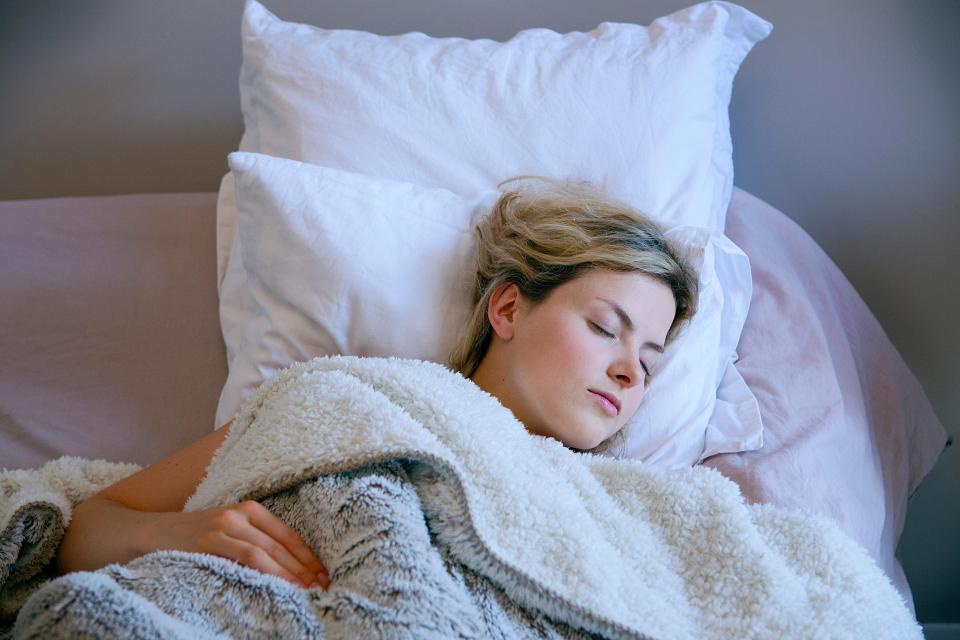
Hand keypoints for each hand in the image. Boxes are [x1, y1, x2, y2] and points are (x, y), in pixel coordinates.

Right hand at [150, 501, 329, 588]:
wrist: (148, 533)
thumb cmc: (192, 538)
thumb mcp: (227, 532)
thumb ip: (253, 543)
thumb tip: (290, 571)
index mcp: (249, 509)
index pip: (288, 535)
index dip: (309, 558)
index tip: (324, 576)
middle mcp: (239, 514)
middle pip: (281, 546)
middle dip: (304, 570)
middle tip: (321, 589)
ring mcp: (223, 527)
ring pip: (266, 553)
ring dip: (288, 575)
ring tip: (305, 592)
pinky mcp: (207, 542)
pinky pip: (244, 559)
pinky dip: (264, 573)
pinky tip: (276, 586)